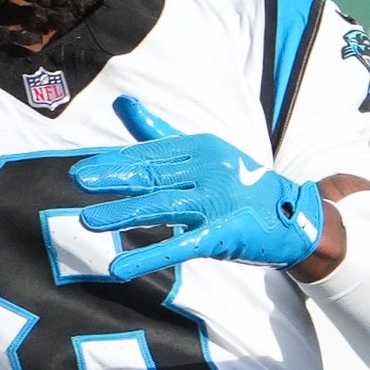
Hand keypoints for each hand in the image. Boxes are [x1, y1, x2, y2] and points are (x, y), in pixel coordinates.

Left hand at [73, 96, 324, 277]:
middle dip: (115, 178)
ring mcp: (216, 204)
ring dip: (124, 214)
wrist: (289, 216)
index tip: (83, 169)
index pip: (151, 155)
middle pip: (153, 176)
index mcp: (200, 148)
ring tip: (88, 220)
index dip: (116, 162)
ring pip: (162, 207)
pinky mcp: (222, 236)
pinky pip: (180, 247)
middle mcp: (207, 171)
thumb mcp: (200, 152)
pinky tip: (120, 267)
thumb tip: (122, 102)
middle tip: (80, 180)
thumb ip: (157, 132)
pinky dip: (149, 257)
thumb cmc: (237, 182)